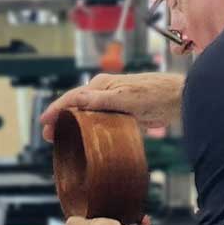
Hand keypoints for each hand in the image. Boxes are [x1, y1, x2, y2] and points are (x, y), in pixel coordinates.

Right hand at [40, 73, 184, 141]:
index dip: (56, 109)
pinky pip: (100, 120)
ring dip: (74, 124)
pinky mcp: (122, 111)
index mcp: (101, 85)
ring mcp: (112, 101)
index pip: (72, 97)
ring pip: (87, 114)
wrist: (179, 99)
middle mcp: (104, 91)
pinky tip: (86, 138)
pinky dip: (89, 128)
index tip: (44, 121)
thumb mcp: (126, 98)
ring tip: (62, 139)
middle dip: (61, 119)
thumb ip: (102, 99)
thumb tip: (79, 99)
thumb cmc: (155, 95)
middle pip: (76, 105)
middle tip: (49, 135)